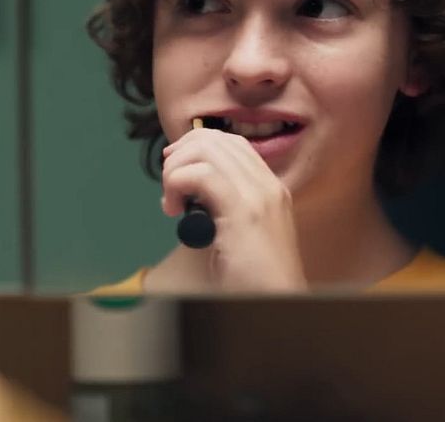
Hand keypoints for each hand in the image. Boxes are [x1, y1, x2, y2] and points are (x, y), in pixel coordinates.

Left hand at [161, 128, 306, 291]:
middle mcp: (268, 185)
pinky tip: (174, 210)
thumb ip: (220, 207)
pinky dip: (177, 185)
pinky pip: (200, 176)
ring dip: (175, 171)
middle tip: (169, 185)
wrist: (275, 305)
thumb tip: (187, 191)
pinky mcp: (244, 211)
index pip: (230, 143)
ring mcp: (259, 196)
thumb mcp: (237, 233)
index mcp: (269, 188)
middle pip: (214, 139)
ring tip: (172, 203)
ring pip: (205, 151)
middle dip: (180, 156)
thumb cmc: (252, 279)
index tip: (174, 167)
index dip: (195, 147)